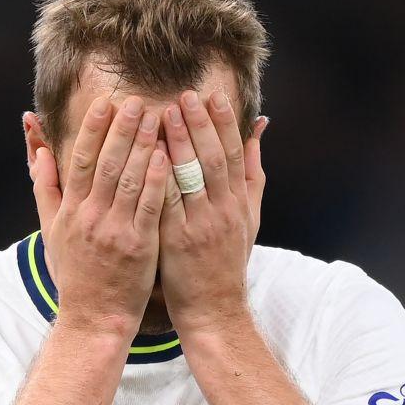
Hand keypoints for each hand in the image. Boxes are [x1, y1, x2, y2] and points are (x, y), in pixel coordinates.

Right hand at [31, 95, 167, 340]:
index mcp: (71, 210)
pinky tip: (168, 157)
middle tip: (137, 100)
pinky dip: (158, 180)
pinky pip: (151, 207)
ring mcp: (116, 231)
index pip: (82, 160)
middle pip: (108, 163)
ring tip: (158, 117)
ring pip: (131, 180)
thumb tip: (40, 152)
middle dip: (122, 129)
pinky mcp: (140, 246)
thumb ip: (45, 189)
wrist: (94, 317)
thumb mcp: (51, 231)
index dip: (94, 129)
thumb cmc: (75, 273)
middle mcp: (91, 217)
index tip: (106, 102)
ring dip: (144, 146)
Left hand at [158, 89, 268, 337]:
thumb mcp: (249, 219)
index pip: (232, 154)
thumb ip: (252, 176)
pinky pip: (166, 204)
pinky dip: (158, 179)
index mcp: (238, 203)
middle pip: (212, 159)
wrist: (215, 309)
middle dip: (199, 124)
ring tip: (162, 113)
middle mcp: (222, 211)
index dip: (224, 123)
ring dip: (177, 143)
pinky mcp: (176, 242)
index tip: (213, 96)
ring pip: (189, 178)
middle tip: (185, 95)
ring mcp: (200, 226)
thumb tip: (258, 134)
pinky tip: (146, 157)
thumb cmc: (228, 263)